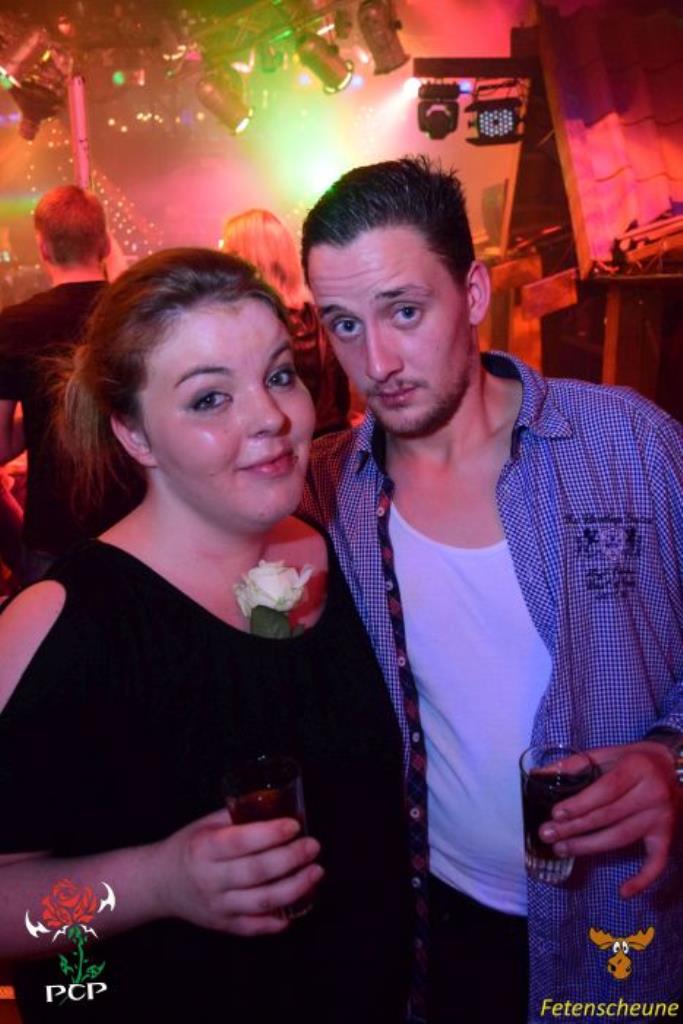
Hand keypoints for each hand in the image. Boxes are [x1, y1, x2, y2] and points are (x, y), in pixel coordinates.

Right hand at [154, 808, 322, 933]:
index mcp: (203, 849)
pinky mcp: (223, 926)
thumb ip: (238, 815)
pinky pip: (256, 926)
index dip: (271, 833)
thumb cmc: (189, 847)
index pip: (241, 841)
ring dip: (295, 887)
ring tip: (316, 871)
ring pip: (262, 901)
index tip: (295, 825)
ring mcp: (217, 906)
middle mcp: (209, 880)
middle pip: (257, 872)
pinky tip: (300, 903)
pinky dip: (280, 919)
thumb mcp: (206, 824)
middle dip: (291, 858)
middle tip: (313, 846)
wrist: (160, 884)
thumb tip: (277, 801)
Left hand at [538, 742, 680, 897]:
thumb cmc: (635, 760)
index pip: (606, 791)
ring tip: (562, 849)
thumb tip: (539, 775)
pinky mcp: (666, 836)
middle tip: (548, 835)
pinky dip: (642, 879)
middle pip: (609, 816)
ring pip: (622, 838)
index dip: (580, 804)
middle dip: (575, 828)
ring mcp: (661, 818)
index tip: (556, 814)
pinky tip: (624, 892)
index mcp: (637, 769)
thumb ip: (575, 764)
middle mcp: (652, 794)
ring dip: (589, 847)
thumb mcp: (608, 753)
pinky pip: (656, 862)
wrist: (674, 767)